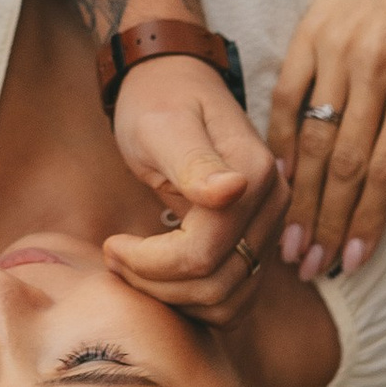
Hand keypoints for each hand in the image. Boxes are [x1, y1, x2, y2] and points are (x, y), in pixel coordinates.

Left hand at [102, 51, 283, 321]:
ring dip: (173, 298)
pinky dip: (193, 300)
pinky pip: (233, 298)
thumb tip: (231, 192)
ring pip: (227, 302)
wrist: (175, 85)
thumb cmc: (159, 101)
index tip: (112, 243)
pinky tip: (159, 274)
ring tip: (133, 265)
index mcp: (254, 176)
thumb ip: (193, 161)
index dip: (149, 263)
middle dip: (155, 283)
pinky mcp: (257, 243)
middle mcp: (273, 205)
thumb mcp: (163, 125)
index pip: (201, 254)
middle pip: (216, 285)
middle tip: (114, 255)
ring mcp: (269, 227)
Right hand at [267, 0, 385, 283]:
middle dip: (328, 223)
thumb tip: (376, 190)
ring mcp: (339, 49)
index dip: (369, 220)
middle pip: (346, 163)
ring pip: (313, 139)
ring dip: (299, 199)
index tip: (354, 263)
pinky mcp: (308, 35)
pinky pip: (287, 100)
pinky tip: (273, 181)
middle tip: (311, 267)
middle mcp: (379, 66)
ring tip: (289, 242)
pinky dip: (278, 144)